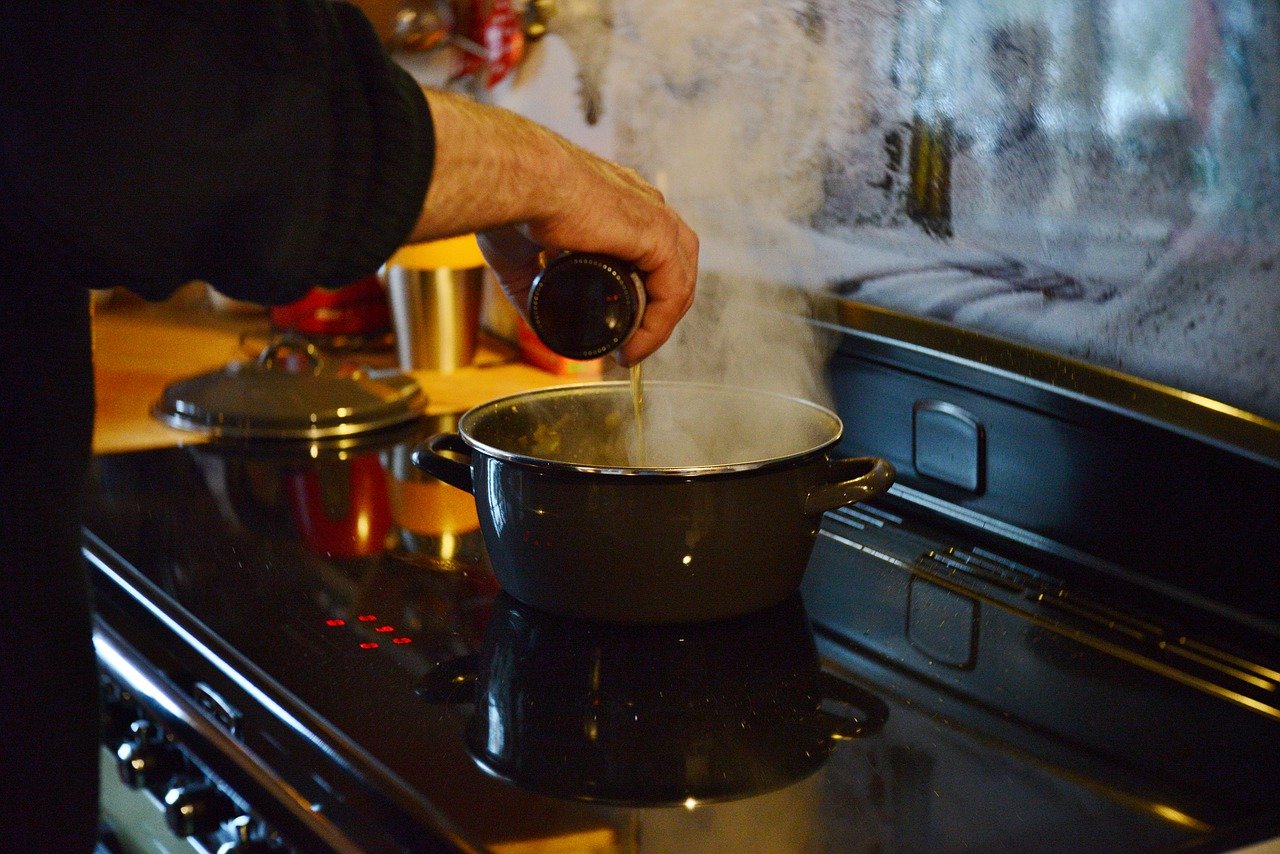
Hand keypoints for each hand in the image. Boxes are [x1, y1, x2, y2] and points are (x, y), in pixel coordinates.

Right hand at [410, 90, 697, 364]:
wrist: (517, 180)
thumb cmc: (510, 201)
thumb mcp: (518, 252)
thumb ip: (527, 282)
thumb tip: (533, 316)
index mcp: (616, 200)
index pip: (647, 248)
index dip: (640, 291)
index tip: (617, 327)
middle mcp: (642, 203)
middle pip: (672, 265)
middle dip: (656, 310)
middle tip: (628, 344)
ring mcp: (654, 215)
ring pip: (679, 279)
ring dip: (660, 322)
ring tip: (632, 351)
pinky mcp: (657, 233)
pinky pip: (673, 290)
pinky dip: (659, 324)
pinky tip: (634, 346)